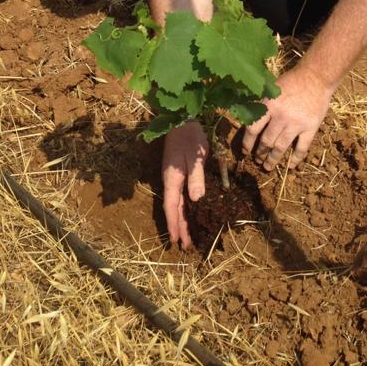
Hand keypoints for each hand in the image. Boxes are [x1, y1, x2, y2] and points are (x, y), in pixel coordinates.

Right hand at [162, 120, 208, 247]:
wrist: (182, 120)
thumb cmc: (190, 137)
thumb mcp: (196, 157)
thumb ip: (196, 177)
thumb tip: (196, 200)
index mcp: (172, 179)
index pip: (171, 207)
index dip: (174, 224)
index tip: (176, 241)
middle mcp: (170, 181)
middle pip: (174, 208)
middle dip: (179, 227)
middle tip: (185, 245)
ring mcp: (173, 177)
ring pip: (177, 203)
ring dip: (182, 219)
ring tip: (187, 235)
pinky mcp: (179, 173)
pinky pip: (180, 195)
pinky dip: (184, 207)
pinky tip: (190, 212)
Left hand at [242, 64, 333, 172]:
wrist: (316, 77)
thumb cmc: (292, 80)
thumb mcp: (272, 88)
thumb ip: (260, 102)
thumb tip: (244, 114)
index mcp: (269, 105)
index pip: (252, 129)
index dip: (247, 143)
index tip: (246, 151)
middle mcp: (281, 117)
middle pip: (266, 141)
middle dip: (260, 154)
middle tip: (258, 160)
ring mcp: (296, 124)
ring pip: (281, 147)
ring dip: (273, 159)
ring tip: (268, 166)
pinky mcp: (311, 128)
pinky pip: (301, 148)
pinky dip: (296, 158)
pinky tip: (291, 165)